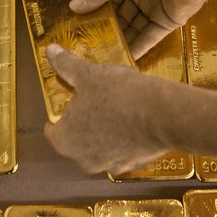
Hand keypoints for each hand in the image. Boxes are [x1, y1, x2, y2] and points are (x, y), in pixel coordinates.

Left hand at [44, 44, 172, 174]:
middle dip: (85, 120)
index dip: (62, 110)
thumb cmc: (121, 95)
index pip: (52, 128)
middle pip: (77, 137)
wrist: (165, 115)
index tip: (74, 98)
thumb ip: (66, 65)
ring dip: (105, 130)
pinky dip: (126, 138)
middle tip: (97, 98)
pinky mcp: (134, 165)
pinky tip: (135, 119)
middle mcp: (83, 160)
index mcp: (65, 140)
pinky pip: (123, 150)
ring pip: (101, 145)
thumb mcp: (89, 74)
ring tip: (118, 107)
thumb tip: (51, 50)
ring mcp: (110, 166)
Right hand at [71, 0, 213, 58]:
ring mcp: (156, 7)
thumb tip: (74, 6)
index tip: (79, 25)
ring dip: (120, 40)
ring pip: (134, 28)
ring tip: (101, 56)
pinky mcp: (170, 21)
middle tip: (87, 45)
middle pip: (120, 15)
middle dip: (106, 28)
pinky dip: (138, 47)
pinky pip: (151, 37)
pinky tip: (123, 58)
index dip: (95, 10)